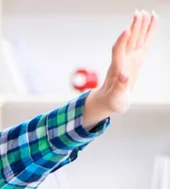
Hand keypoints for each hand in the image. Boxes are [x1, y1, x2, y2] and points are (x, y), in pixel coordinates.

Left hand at [83, 9, 157, 129]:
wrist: (109, 100)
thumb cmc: (111, 102)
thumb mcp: (115, 99)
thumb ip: (119, 88)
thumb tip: (124, 75)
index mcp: (116, 70)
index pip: (117, 52)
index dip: (121, 41)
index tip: (127, 29)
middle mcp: (122, 61)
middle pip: (128, 41)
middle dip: (133, 28)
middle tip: (139, 13)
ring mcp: (129, 59)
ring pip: (135, 39)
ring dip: (140, 26)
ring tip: (146, 12)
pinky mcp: (136, 59)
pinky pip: (143, 42)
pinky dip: (148, 32)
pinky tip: (152, 20)